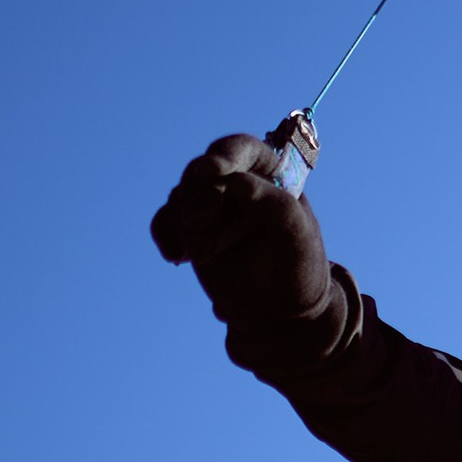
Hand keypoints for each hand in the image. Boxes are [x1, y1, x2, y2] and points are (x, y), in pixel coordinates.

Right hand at [151, 134, 331, 331]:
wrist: (278, 311)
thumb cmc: (297, 267)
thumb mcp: (297, 236)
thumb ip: (275, 205)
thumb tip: (236, 182)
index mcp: (270, 173)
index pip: (243, 149)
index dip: (226, 155)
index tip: (215, 171)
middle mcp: (235, 181)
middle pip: (201, 169)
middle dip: (198, 195)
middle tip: (199, 221)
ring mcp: (209, 204)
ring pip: (181, 195)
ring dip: (188, 223)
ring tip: (207, 256)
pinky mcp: (189, 228)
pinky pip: (164, 219)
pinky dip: (164, 233)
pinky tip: (175, 256)